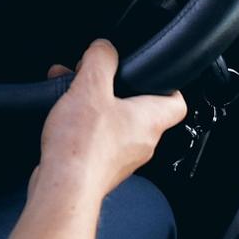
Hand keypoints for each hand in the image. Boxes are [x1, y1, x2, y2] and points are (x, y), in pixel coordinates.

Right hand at [36, 40, 186, 201]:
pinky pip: (96, 141)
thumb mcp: (91, 87)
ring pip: (114, 124)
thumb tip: (104, 48)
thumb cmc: (82, 147)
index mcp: (150, 121)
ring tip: (70, 93)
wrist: (62, 190)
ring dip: (93, 105)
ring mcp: (121, 159)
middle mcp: (141, 143)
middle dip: (114, 90)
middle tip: (95, 78)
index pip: (177, 102)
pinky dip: (81, 126)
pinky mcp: (100, 170)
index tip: (153, 73)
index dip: (168, 84)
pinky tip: (61, 118)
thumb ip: (101, 60)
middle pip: (138, 109)